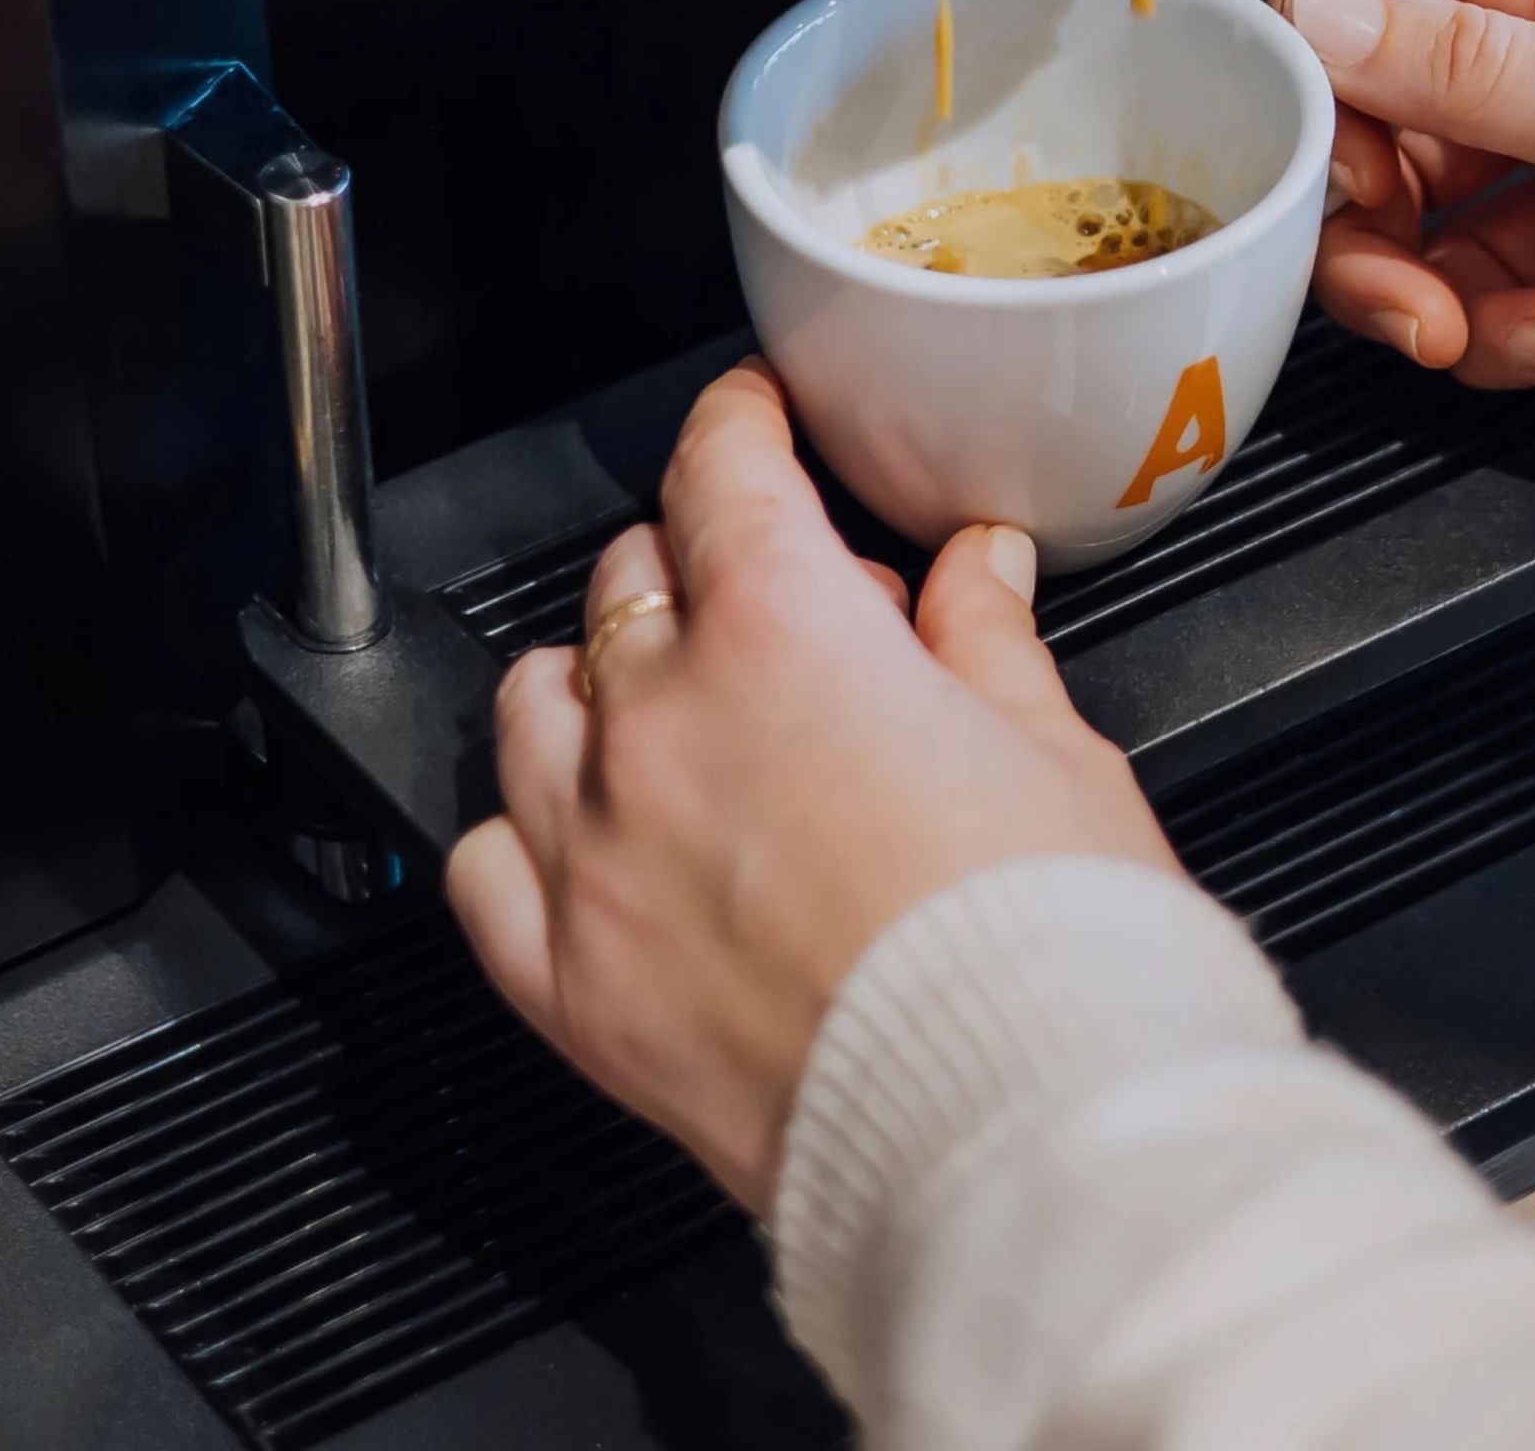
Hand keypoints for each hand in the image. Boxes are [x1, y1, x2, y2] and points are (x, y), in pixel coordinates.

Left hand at [445, 360, 1176, 1209]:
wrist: (1010, 1120)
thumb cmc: (1044, 938)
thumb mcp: (1054, 746)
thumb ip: (987, 637)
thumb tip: (978, 569)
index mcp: (784, 629)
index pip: (721, 469)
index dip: (740, 418)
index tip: (753, 414)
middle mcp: (660, 722)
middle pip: (633, 577)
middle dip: (701, 560)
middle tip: (790, 602)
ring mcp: (594, 856)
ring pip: (536, 701)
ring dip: (599, 678)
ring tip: (676, 703)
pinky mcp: (567, 987)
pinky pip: (481, 868)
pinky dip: (522, 831)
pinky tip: (586, 834)